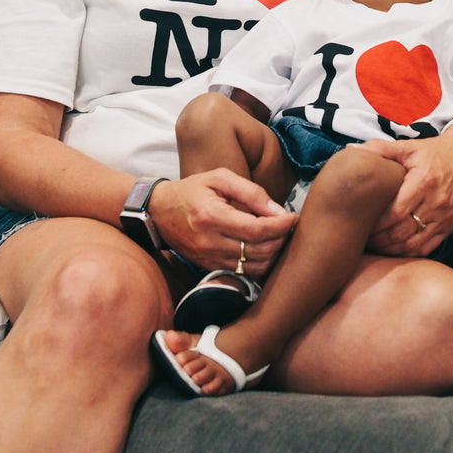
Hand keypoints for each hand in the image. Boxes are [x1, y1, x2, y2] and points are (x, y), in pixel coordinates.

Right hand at [152, 169, 296, 277]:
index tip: (293, 217)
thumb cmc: (192, 190)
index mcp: (212, 216)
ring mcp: (208, 259)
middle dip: (281, 239)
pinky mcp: (209, 268)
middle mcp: (210, 242)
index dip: (281, 226)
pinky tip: (264, 248)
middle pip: (259, 251)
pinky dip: (260, 263)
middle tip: (289, 226)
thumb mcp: (220, 178)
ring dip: (273, 254)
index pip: (257, 230)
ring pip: (254, 267)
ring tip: (279, 236)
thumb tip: (278, 210)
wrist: (159, 212)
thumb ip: (251, 192)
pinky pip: (243, 273)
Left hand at [364, 125, 452, 256]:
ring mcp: (445, 218)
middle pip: (403, 232)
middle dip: (379, 239)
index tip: (360, 223)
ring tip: (373, 246)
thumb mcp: (407, 147)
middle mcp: (436, 203)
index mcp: (423, 182)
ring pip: (414, 245)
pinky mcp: (450, 226)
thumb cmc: (431, 152)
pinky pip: (427, 248)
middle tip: (361, 238)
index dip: (376, 223)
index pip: (396, 212)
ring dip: (391, 250)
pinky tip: (393, 249)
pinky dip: (407, 253)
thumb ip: (379, 149)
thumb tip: (350, 150)